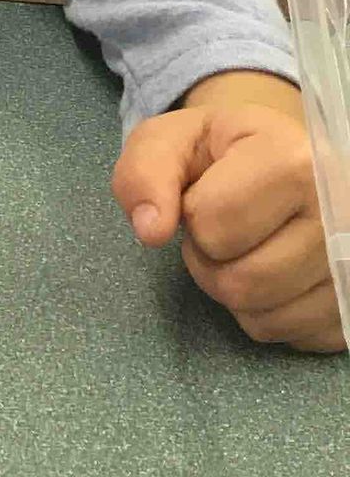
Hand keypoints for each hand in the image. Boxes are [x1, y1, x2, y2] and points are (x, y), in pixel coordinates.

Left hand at [112, 70, 342, 352]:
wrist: (289, 158)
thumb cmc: (227, 150)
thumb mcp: (175, 140)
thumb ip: (144, 172)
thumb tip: (149, 231)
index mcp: (293, 159)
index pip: (213, 224)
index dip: (192, 217)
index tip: (207, 195)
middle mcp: (339, 213)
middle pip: (238, 282)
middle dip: (208, 261)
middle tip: (222, 231)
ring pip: (263, 317)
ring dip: (234, 291)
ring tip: (248, 249)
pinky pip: (289, 336)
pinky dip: (266, 314)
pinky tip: (274, 273)